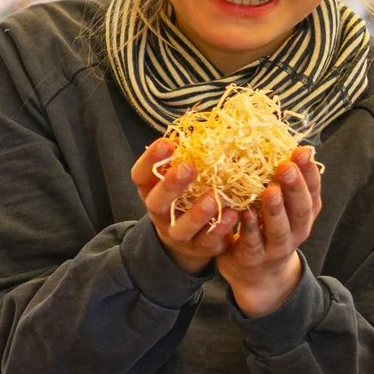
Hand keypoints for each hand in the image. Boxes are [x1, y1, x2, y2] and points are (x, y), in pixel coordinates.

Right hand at [131, 138, 240, 275]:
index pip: (140, 176)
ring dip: (197, 213)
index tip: (166, 143)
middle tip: (188, 168)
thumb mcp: (179, 180)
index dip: (150, 161)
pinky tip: (234, 214)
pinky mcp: (199, 247)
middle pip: (156, 202)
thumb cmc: (186, 198)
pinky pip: (208, 240)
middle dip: (171, 186)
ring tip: (214, 197)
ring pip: (181, 227)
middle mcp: (160, 213)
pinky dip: (221, 228)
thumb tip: (208, 126)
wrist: (189, 241)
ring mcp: (177, 233)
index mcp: (151, 191)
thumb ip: (184, 159)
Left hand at [216, 148, 320, 317]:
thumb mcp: (283, 209)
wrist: (258, 277)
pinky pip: (252, 243)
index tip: (303, 151)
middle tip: (286, 166)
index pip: (313, 192)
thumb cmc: (268, 232)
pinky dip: (250, 228)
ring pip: (280, 229)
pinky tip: (244, 213)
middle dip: (295, 187)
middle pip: (301, 209)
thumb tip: (283, 145)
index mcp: (304, 215)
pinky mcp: (253, 258)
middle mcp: (296, 232)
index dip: (310, 173)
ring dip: (275, 210)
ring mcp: (275, 248)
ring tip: (270, 190)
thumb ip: (284, 185)